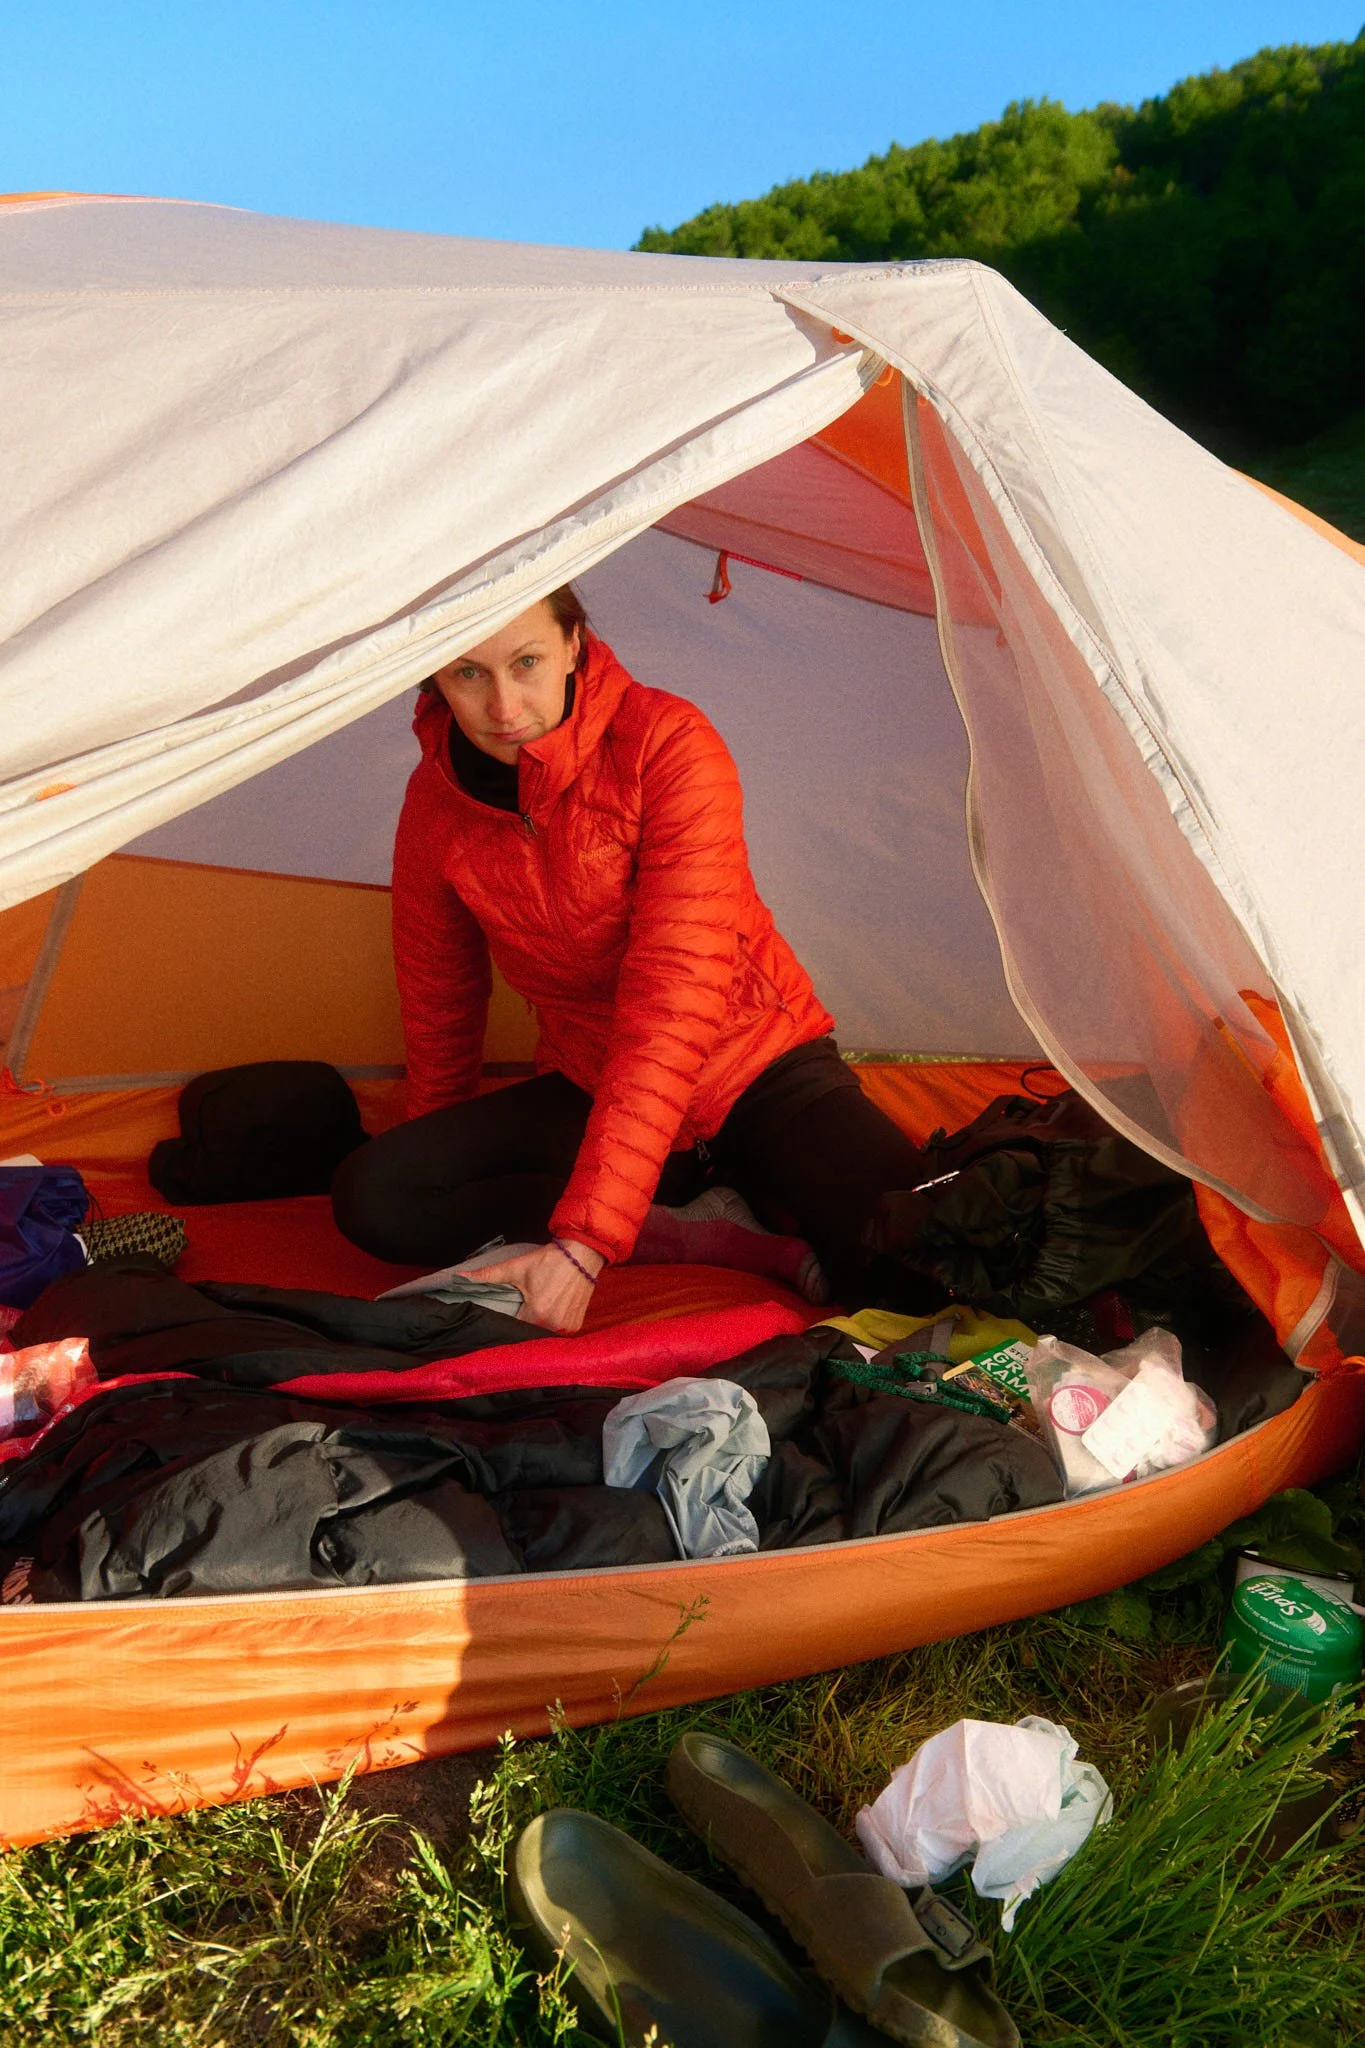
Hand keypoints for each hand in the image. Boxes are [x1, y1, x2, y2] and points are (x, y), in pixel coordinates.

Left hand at [471, 1239, 604, 1333]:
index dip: (507, 1323)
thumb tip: (460, 1276)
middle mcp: (553, 1325)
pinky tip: (549, 1314)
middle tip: (519, 1313)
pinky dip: (552, 1326)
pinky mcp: (576, 1326)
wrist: (582, 1254)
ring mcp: (566, 1327)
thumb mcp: (516, 1267)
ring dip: (537, 1327)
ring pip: (544, 1335)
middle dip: (522, 1325)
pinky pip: (558, 1333)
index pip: (513, 1328)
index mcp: (536, 1314)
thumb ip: (488, 1276)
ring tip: (533, 1314)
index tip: (504, 1317)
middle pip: (528, 1333)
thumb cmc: (549, 1261)